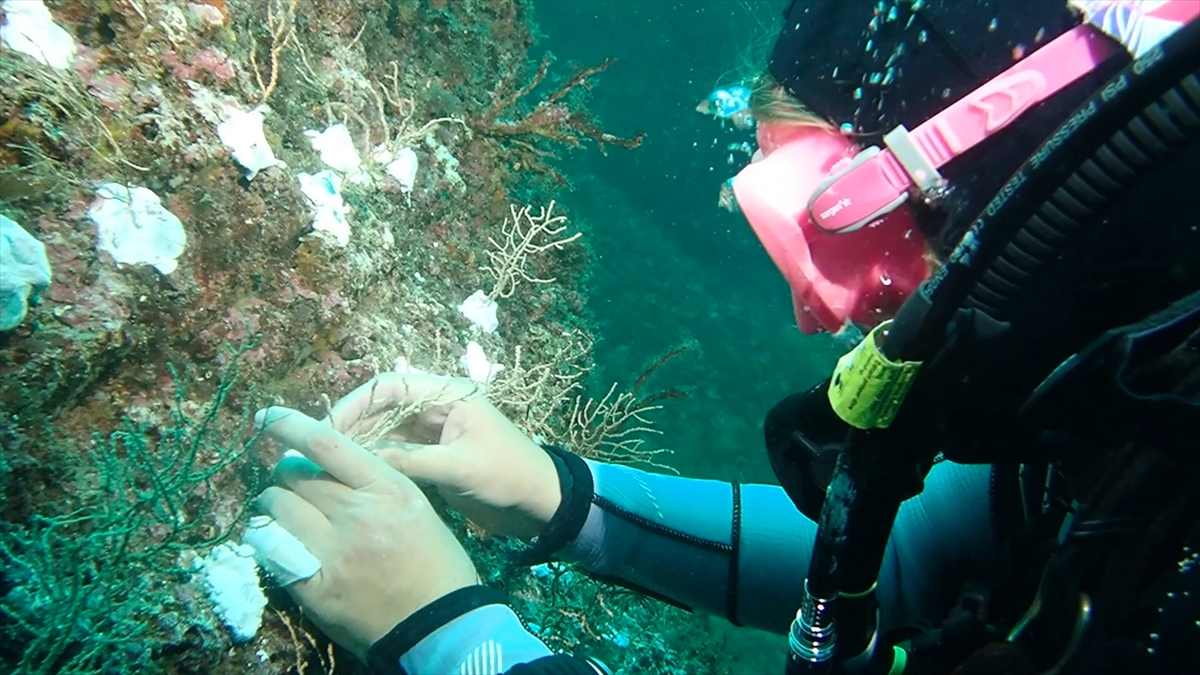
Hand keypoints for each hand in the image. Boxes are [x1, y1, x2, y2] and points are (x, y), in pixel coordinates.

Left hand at [254, 406, 477, 659]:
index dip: (290, 425)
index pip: (326, 443)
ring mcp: (333, 552)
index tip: (266, 418)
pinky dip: (268, 541)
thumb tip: (319, 465)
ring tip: (285, 517)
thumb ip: (369, 482)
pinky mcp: (315, 587)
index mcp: (388, 489)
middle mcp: (357, 514)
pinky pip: (271, 550)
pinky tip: (277, 544)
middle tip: (293, 487)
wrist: (440, 623)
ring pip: (275, 508)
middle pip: (293, 475)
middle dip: (286, 476)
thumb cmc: (435, 560)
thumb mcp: (412, 506)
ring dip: (274, 508)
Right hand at [327, 372, 561, 539]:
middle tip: (313, 453)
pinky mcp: (430, 457)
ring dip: (356, 445)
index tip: (326, 431)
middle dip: (348, 426)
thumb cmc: (509, 476)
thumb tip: (360, 461)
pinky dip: (371, 461)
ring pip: (382, 431)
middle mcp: (436, 407)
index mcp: (448, 394)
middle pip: (379, 407)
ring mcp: (431, 433)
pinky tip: (347, 477)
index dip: (354, 404)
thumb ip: (412, 462)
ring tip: (322, 466)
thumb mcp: (461, 468)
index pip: (389, 387)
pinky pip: (392, 452)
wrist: (540, 504)